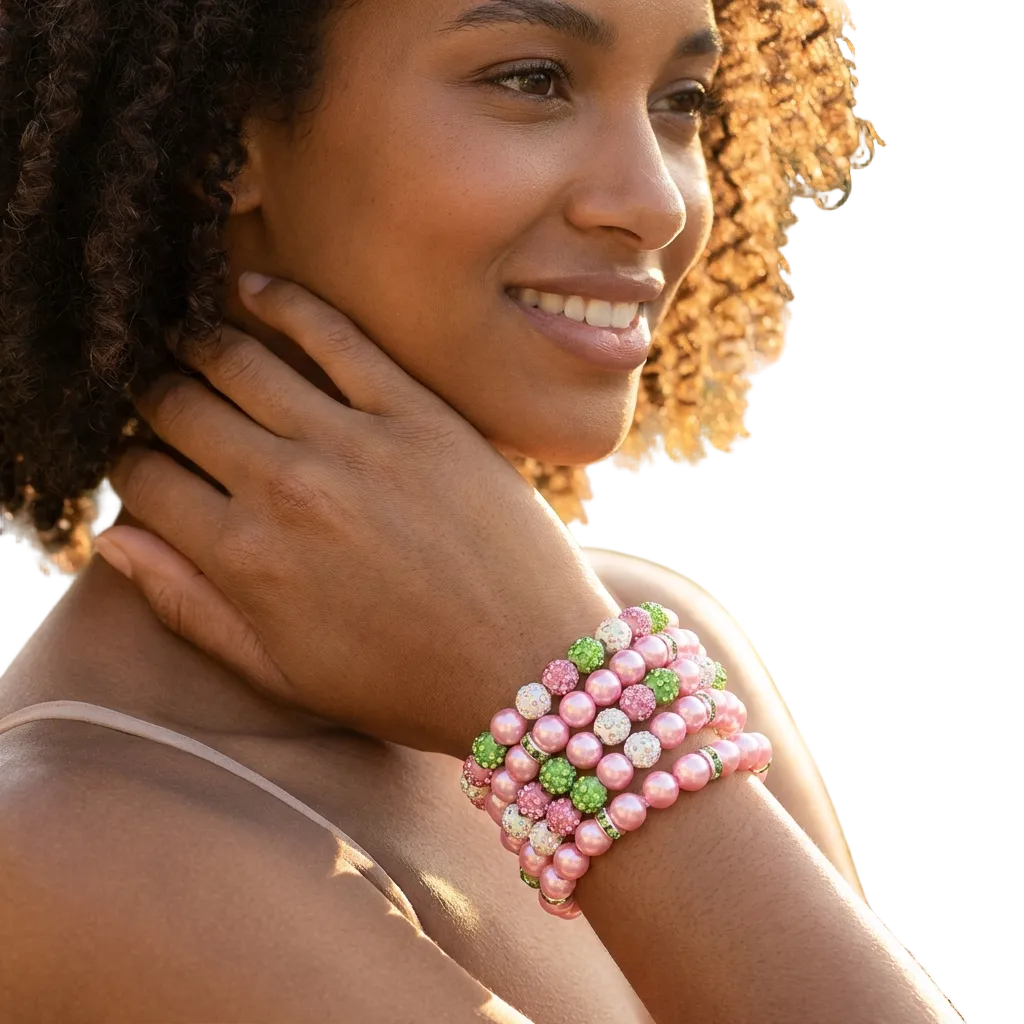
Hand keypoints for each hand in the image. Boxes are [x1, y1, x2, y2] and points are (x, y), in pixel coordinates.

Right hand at [100, 274, 617, 755]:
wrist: (530, 670)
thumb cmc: (405, 685)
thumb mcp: (282, 673)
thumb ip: (190, 606)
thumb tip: (111, 538)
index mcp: (245, 560)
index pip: (144, 479)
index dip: (131, 467)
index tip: (148, 465)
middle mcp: (286, 489)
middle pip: (180, 409)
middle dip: (154, 398)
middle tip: (162, 397)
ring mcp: (356, 443)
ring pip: (239, 360)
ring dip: (199, 343)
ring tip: (191, 340)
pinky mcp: (419, 414)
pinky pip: (335, 333)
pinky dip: (283, 301)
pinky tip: (254, 289)